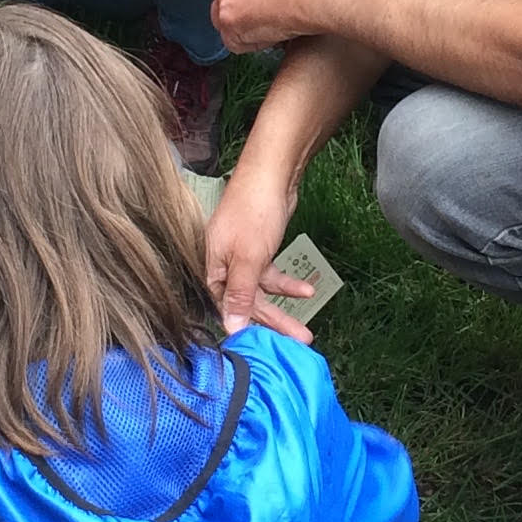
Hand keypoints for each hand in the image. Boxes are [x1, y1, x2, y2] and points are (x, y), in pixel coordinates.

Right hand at [203, 162, 315, 342]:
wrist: (271, 174)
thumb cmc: (253, 211)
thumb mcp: (248, 257)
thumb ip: (240, 293)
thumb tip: (230, 327)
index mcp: (214, 268)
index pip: (226, 308)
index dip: (245, 327)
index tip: (265, 347)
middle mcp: (224, 266)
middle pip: (247, 303)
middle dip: (273, 324)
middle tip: (298, 342)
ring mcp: (242, 258)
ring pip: (262, 293)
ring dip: (284, 308)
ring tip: (305, 331)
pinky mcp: (259, 252)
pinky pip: (271, 277)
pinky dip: (288, 284)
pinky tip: (307, 289)